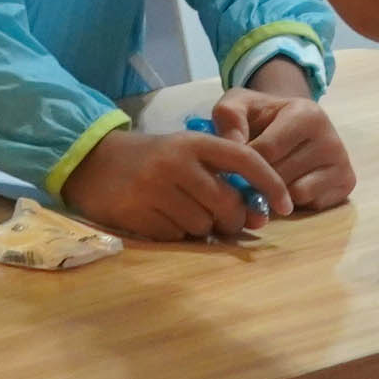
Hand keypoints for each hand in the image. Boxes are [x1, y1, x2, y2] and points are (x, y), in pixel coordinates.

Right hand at [60, 128, 285, 241]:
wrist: (93, 161)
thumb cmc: (152, 160)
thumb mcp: (186, 153)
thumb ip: (221, 177)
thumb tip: (257, 215)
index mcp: (194, 142)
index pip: (245, 160)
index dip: (270, 184)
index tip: (285, 207)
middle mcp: (176, 162)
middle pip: (226, 203)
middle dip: (232, 219)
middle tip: (224, 221)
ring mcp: (154, 188)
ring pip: (202, 225)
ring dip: (202, 228)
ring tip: (184, 213)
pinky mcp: (137, 213)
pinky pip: (176, 236)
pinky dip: (177, 234)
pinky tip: (163, 218)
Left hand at [204, 82, 354, 213]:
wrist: (291, 123)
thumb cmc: (261, 116)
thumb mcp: (238, 105)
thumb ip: (228, 117)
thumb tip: (233, 146)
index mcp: (306, 113)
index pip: (266, 151)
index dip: (244, 162)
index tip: (232, 164)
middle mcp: (331, 137)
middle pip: (281, 176)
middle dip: (258, 180)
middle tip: (247, 174)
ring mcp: (342, 161)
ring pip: (294, 194)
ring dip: (274, 192)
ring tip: (269, 175)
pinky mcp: (346, 183)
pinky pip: (310, 204)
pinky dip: (294, 200)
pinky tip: (288, 183)